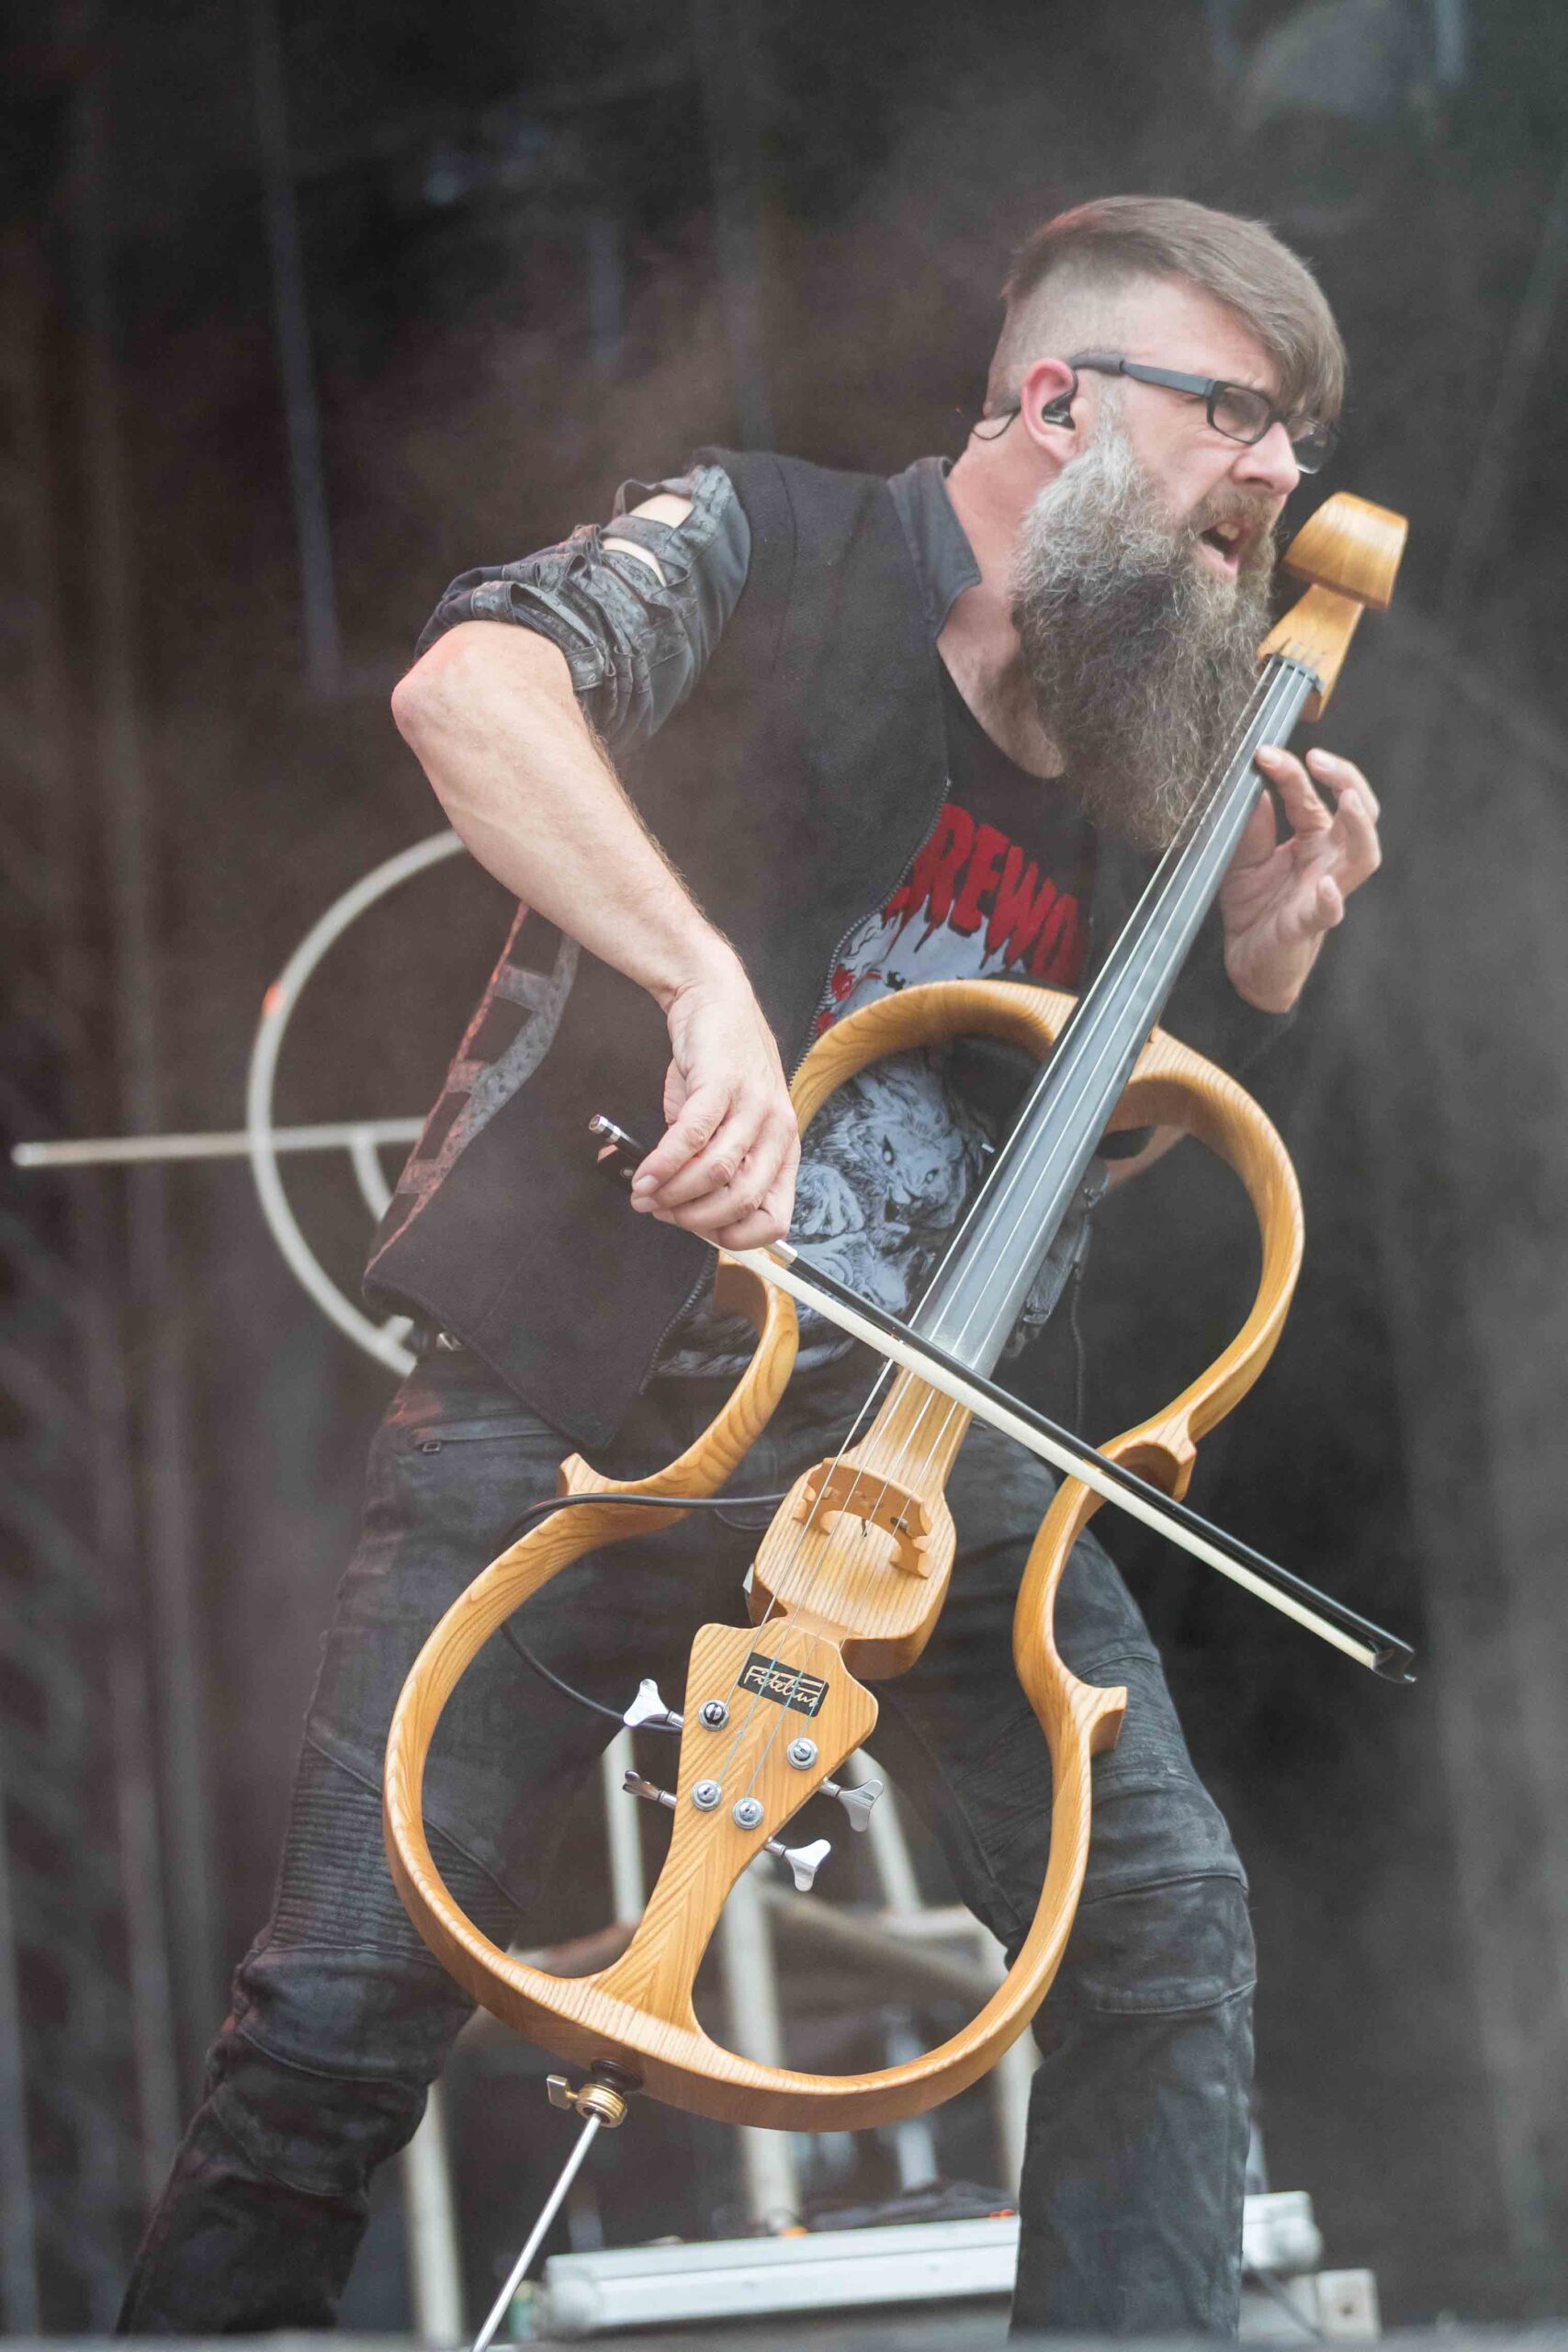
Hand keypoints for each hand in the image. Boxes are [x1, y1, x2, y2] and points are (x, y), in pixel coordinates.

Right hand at [629, 950, 800, 1247]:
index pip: (775, 1219)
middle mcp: (778, 1131)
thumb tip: (672, 1207)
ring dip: (673, 1193)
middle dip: (694, 1219)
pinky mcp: (723, 1084)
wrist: (713, 998)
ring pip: (717, 1174)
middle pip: (742, 1202)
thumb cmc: (717, 1067)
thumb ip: (710, 1165)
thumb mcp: (725, 1124)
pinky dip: (662, 1164)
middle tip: (660, 1212)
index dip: (734, 1238)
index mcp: (784, 1148)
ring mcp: (754, 1106)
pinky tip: (642, 1174)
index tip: (697, 1232)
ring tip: (643, 1194)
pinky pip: (692, 1138)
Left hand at [1219, 745, 1381, 1011]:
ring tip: (1346, 800)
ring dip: (1359, 826)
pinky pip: (1331, 910)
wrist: (1246, 961)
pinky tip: (1325, 885)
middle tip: (1316, 759)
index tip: (1264, 752)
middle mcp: (1327, 860)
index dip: (1293, 771)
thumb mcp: (1242, 859)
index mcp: (1312, 840)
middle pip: (1358, 813)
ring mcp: (1325, 890)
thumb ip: (1252, 828)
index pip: (1312, 797)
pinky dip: (1332, 898)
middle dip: (1345, 779)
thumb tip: (1258, 787)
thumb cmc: (1253, 908)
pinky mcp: (1311, 923)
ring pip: (1363, 855)